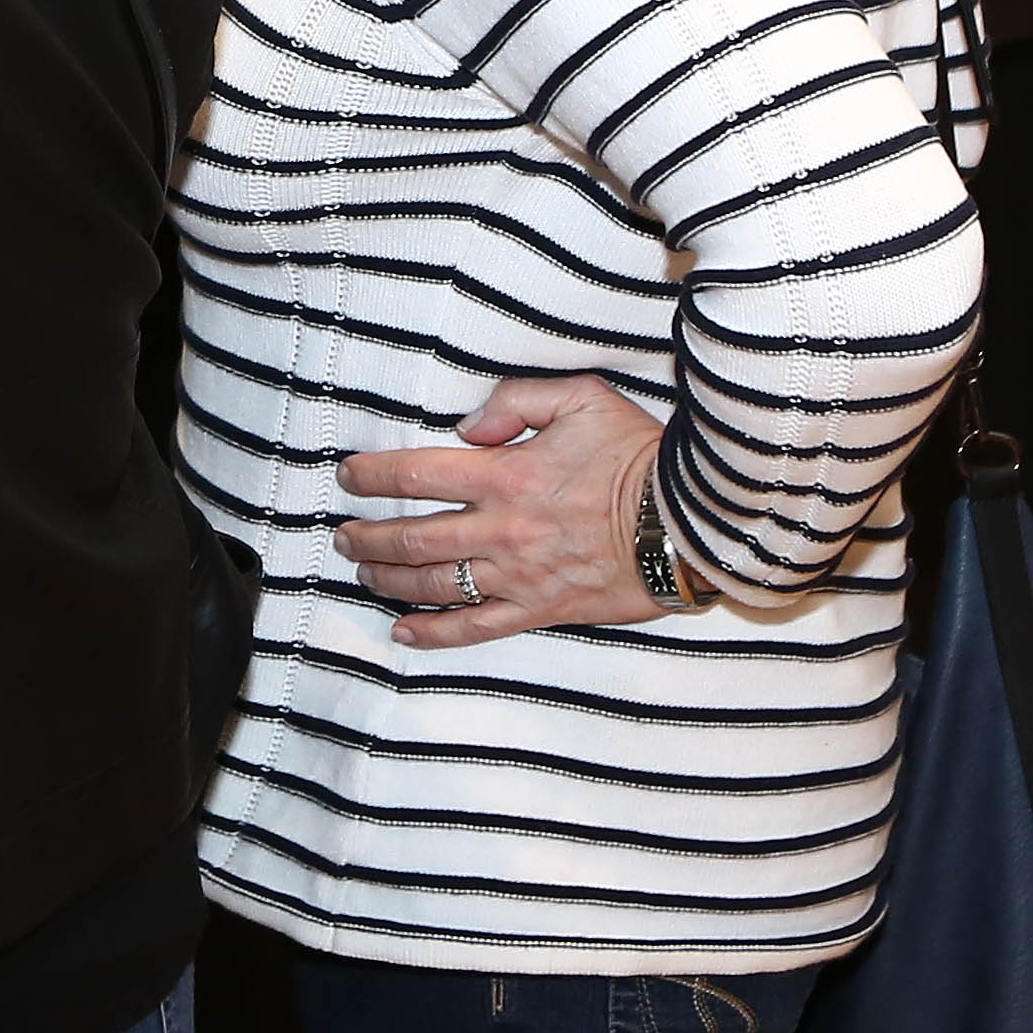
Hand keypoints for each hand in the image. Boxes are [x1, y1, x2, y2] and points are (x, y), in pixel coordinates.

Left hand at [335, 375, 675, 648]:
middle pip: (413, 535)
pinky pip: (476, 628)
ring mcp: (518, 575)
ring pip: (434, 583)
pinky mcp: (541, 611)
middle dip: (367, 536)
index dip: (373, 475)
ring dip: (388, 578)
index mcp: (506, 474)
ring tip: (362, 572)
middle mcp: (502, 529)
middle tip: (342, 535)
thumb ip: (516, 401)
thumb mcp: (581, 399)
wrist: (690, 523)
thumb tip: (469, 428)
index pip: (417, 473)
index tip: (348, 476)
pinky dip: (434, 633)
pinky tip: (404, 632)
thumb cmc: (639, 456)